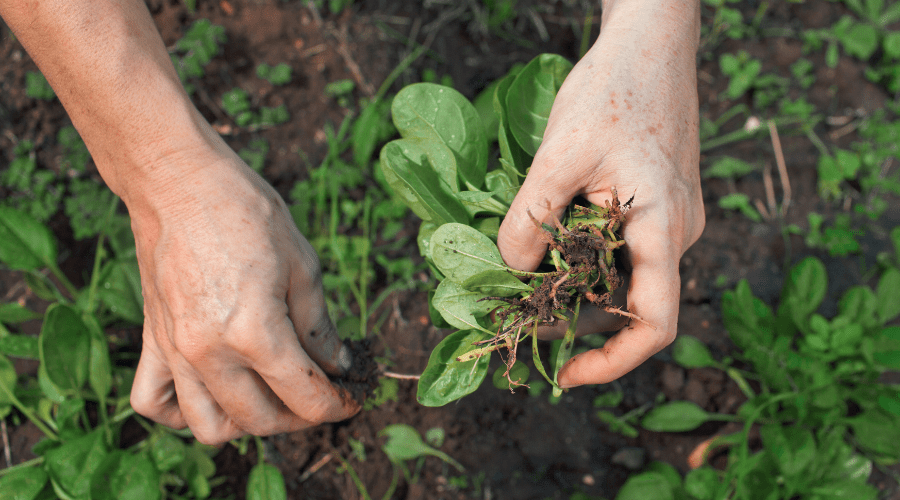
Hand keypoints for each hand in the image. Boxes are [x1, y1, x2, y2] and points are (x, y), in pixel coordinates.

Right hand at [128, 152, 358, 444]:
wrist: (179, 181)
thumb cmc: (245, 211)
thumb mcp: (303, 265)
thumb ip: (321, 327)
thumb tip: (340, 365)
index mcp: (255, 333)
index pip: (306, 398)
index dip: (339, 405)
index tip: (353, 397)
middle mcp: (209, 353)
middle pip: (261, 421)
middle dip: (301, 416)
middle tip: (320, 392)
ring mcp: (175, 351)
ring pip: (208, 426)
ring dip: (246, 422)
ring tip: (270, 395)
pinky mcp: (153, 340)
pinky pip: (154, 402)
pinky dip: (182, 410)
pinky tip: (212, 389)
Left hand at [497, 0, 704, 387]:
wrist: (650, 45)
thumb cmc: (613, 91)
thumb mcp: (559, 155)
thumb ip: (531, 219)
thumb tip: (509, 271)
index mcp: (665, 228)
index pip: (655, 324)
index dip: (613, 363)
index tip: (566, 373)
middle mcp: (676, 235)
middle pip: (632, 305)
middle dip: (578, 322)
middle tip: (520, 318)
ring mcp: (670, 221)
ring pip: (624, 276)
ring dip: (577, 287)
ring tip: (523, 279)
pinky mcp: (656, 206)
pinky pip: (623, 250)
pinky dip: (585, 260)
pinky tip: (547, 244)